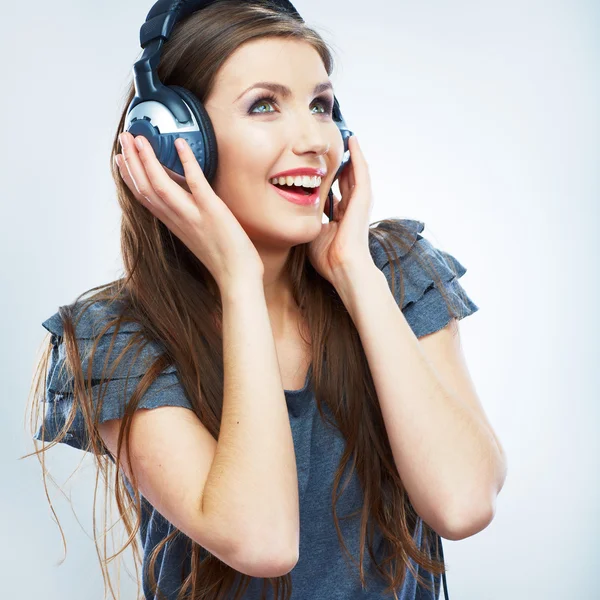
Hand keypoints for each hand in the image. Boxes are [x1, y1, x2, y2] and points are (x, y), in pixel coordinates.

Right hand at [115, 132, 263, 287]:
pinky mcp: (212, 211)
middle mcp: (178, 219)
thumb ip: (185, 213)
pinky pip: (196, 183)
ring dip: (147, 160)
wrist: (238, 278)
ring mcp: (193, 215)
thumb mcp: (197, 233)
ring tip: (139, 139)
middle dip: (131, 161)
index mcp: (173, 224)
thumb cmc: (224, 258)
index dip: (129, 176)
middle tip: (123, 138)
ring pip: (161, 185)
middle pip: (145, 188)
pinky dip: (187, 162)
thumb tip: (181, 188)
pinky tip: (180, 144)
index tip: (120, 158)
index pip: (143, 197)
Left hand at [307, 135, 374, 284]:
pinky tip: (352, 141)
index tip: (320, 167)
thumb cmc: (328, 257)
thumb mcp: (313, 234)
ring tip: (345, 138)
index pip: (336, 193)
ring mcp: (360, 203)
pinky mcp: (363, 198)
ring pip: (355, 172)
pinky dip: (358, 156)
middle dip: (340, 164)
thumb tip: (297, 211)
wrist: (343, 267)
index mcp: (341, 217)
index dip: (329, 180)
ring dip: (351, 156)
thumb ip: (309, 221)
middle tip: (332, 145)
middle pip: (346, 180)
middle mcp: (352, 208)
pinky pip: (361, 171)